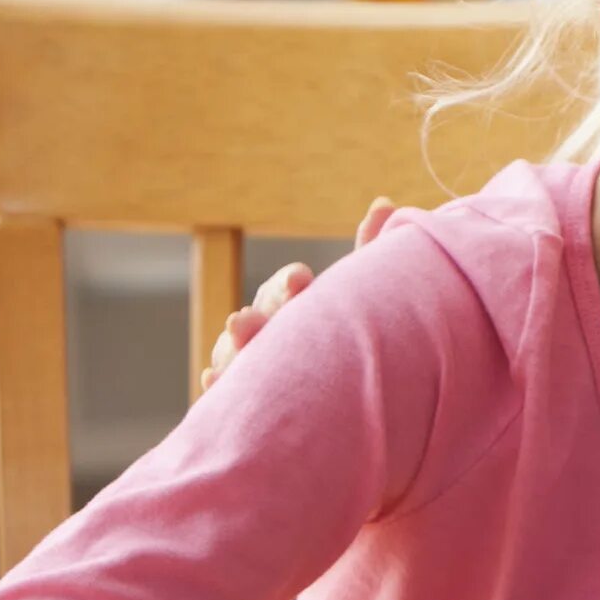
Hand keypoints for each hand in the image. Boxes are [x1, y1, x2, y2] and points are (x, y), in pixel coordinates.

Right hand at [199, 196, 394, 391]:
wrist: (350, 394)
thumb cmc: (351, 334)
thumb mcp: (363, 295)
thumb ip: (369, 253)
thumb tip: (385, 200)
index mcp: (297, 303)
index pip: (287, 288)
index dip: (289, 284)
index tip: (302, 279)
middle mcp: (270, 330)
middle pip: (259, 319)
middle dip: (258, 317)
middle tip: (251, 317)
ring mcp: (253, 363)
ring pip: (234, 350)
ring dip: (231, 345)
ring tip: (237, 339)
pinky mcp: (245, 399)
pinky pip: (228, 393)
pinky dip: (219, 385)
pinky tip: (214, 379)